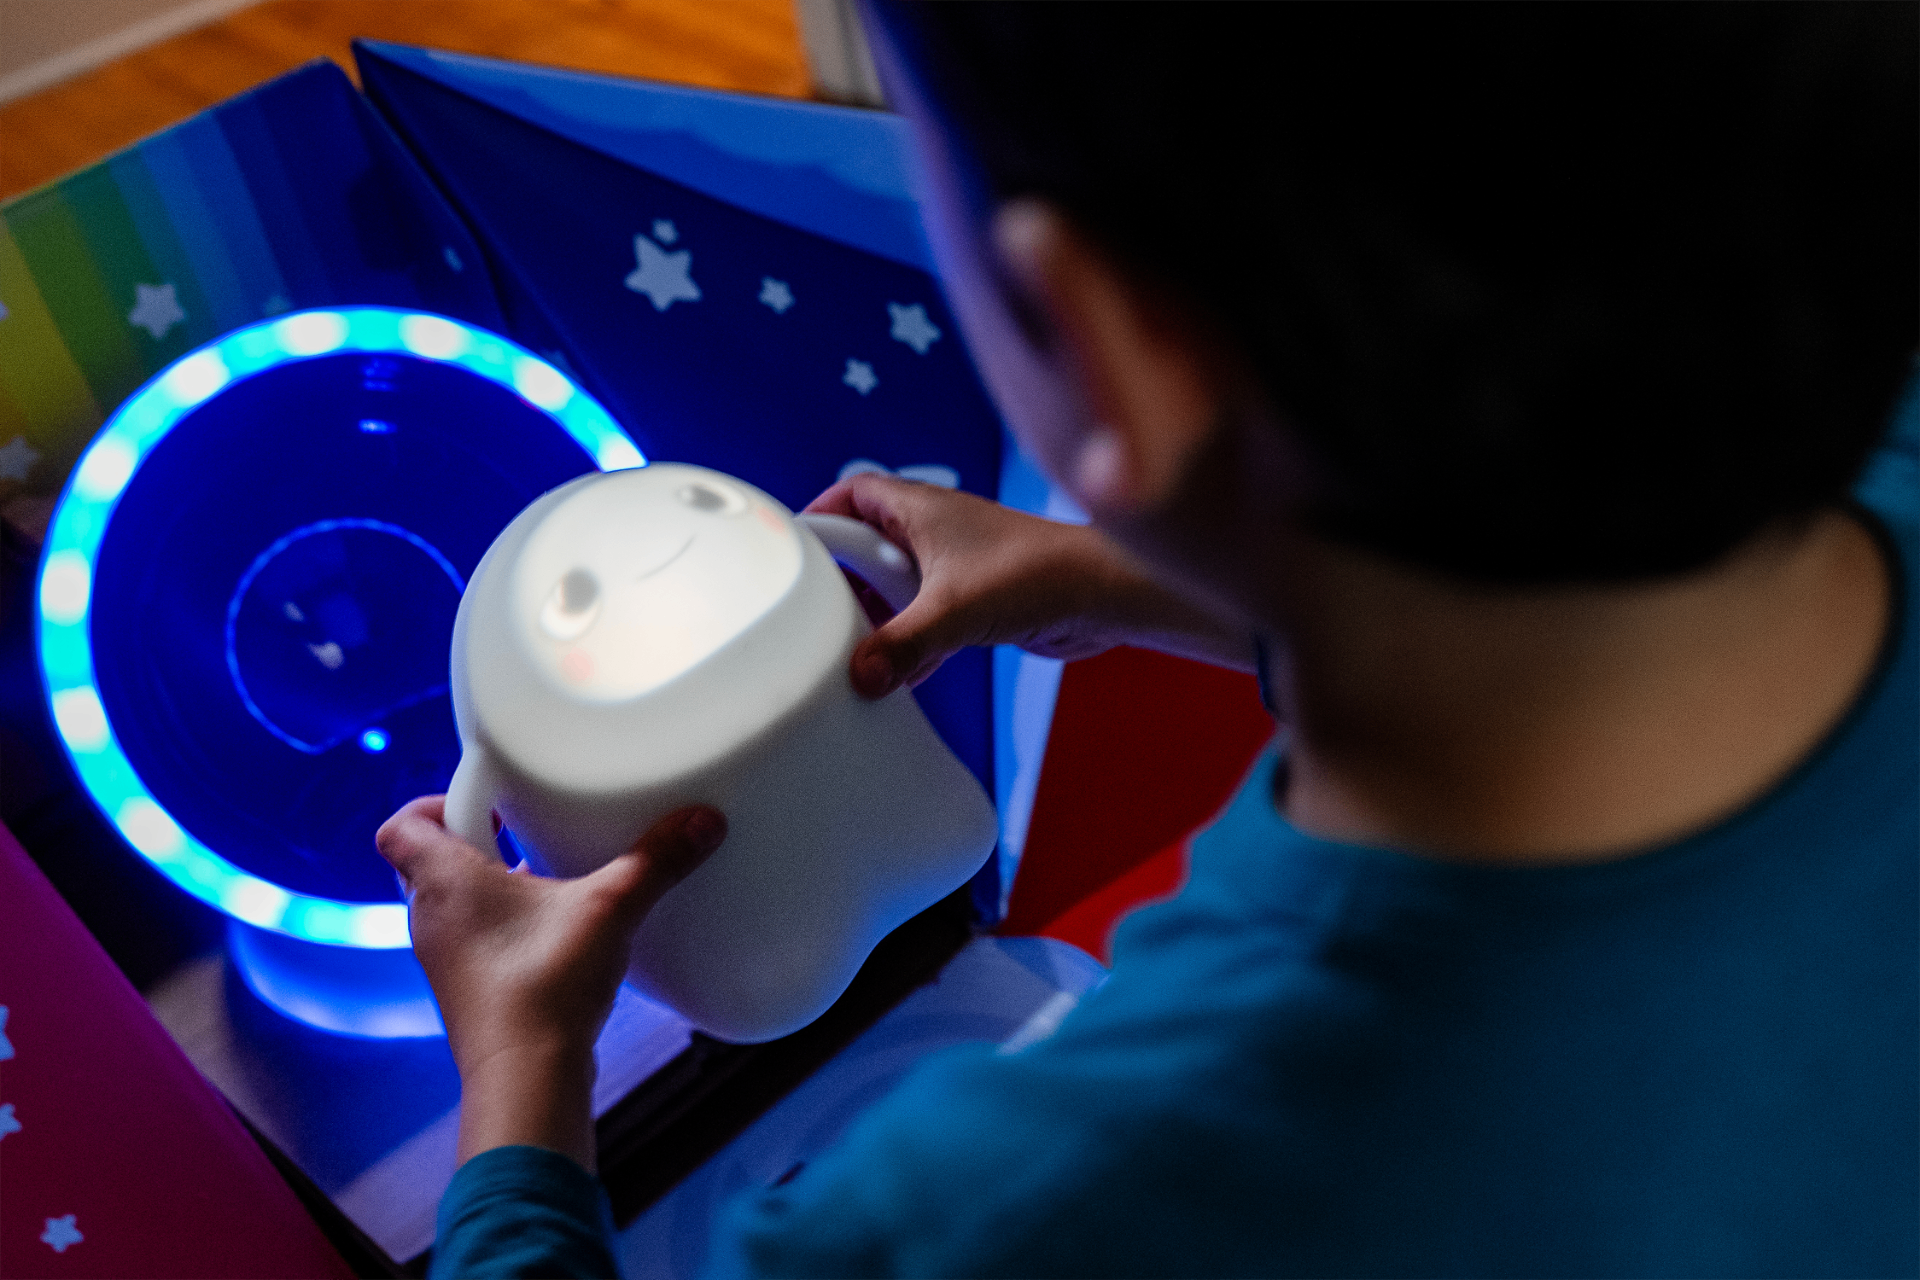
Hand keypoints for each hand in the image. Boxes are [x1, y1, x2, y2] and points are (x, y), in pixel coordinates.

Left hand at [376, 796, 725, 1169]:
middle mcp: (431, 917)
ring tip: (542, 875)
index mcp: (442, 879)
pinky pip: (472, 942)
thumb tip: (702, 821)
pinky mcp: (468, 991)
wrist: (526, 1076)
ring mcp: (444, 959)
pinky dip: (500, 927)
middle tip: (518, 827)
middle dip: (468, 839)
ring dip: (485, 885)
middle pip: (424, 861)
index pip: (400, 826)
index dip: (434, 803)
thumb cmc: (544, 986)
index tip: (489, 799)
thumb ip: (655, 860)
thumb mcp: (609, 907)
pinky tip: (551, 931)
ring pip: (449, 904)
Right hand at [805, 471, 1251, 696]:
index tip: (791, 550)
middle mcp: (935, 532)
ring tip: (857, 646)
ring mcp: (955, 567)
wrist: (1102, 596)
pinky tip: (902, 674)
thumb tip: (861, 674)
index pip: (852, 493)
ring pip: (896, 588)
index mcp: (920, 509)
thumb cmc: (1038, 573)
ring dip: (880, 617)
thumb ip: (902, 645)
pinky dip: (912, 643)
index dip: (819, 516)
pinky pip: (925, 619)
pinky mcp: (975, 602)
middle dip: (845, 579)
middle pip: (867, 546)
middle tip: (821, 611)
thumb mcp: (954, 611)